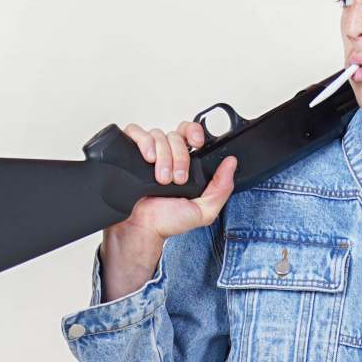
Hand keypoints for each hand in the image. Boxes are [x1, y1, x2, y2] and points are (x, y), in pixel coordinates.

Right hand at [112, 119, 237, 243]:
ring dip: (163, 157)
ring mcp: (148, 152)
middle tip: (177, 179)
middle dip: (180, 157)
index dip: (194, 132)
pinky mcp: (129, 151)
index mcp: (184, 163)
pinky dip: (143, 142)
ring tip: (161, 180)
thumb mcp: (204, 210)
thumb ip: (221, 189)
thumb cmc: (168, 221)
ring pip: (158, 135)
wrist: (143, 229)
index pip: (190, 133)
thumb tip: (231, 164)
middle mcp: (166, 155)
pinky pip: (136, 132)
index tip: (197, 143)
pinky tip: (147, 159)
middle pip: (175, 135)